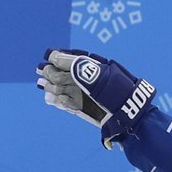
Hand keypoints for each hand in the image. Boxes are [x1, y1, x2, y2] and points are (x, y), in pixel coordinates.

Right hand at [35, 48, 156, 146]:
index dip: (61, 58)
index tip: (49, 56)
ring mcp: (86, 97)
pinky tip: (49, 98)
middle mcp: (89, 82)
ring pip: (65, 90)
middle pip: (66, 75)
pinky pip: (68, 104)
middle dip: (54, 73)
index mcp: (94, 69)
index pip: (74, 60)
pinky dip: (59, 101)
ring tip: (42, 84)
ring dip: (53, 87)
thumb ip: (77, 66)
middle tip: (43, 72)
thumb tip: (56, 58)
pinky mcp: (85, 110)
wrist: (129, 115)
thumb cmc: (116, 92)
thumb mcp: (97, 76)